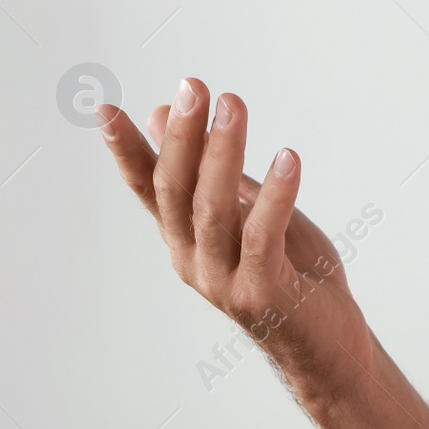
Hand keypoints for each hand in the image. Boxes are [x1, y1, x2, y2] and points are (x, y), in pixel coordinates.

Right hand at [95, 80, 376, 399]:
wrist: (322, 341)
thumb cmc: (286, 269)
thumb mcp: (243, 210)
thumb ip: (208, 170)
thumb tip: (163, 113)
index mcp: (184, 237)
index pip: (147, 188)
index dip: (126, 151)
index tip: (106, 109)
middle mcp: (193, 258)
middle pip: (176, 191)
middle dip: (181, 136)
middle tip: (193, 87)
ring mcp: (224, 278)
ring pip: (214, 209)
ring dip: (223, 152)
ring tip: (233, 104)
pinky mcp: (264, 291)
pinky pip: (263, 237)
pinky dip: (274, 195)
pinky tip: (287, 158)